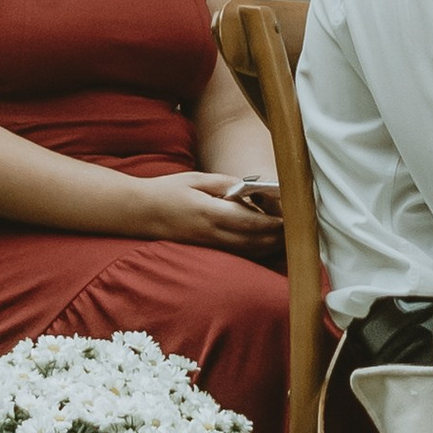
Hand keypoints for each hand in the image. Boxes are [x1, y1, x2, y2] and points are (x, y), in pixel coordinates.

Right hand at [134, 172, 282, 254]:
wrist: (139, 212)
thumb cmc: (167, 191)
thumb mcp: (196, 179)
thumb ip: (224, 183)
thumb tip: (249, 188)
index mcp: (209, 212)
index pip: (249, 222)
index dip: (272, 223)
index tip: (288, 218)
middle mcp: (210, 232)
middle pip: (252, 241)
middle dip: (275, 238)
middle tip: (293, 229)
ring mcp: (207, 244)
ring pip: (245, 251)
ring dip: (267, 247)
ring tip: (283, 237)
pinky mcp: (204, 249)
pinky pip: (234, 253)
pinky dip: (252, 250)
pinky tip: (262, 243)